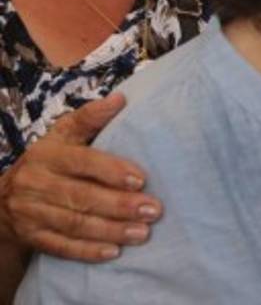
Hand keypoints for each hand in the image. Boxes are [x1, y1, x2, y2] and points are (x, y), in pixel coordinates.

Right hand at [0, 93, 161, 261]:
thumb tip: (120, 99)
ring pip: (74, 224)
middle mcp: (35, 184)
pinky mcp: (32, 237)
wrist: (3, 197)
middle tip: (153, 210)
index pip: (81, 162)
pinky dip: (88, 251)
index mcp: (46, 155)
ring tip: (143, 233)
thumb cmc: (49, 159)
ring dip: (110, 230)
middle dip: (119, 205)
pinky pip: (61, 247)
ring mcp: (31, 213)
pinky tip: (114, 252)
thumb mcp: (63, 134)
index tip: (141, 179)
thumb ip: (90, 118)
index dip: (111, 171)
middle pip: (80, 197)